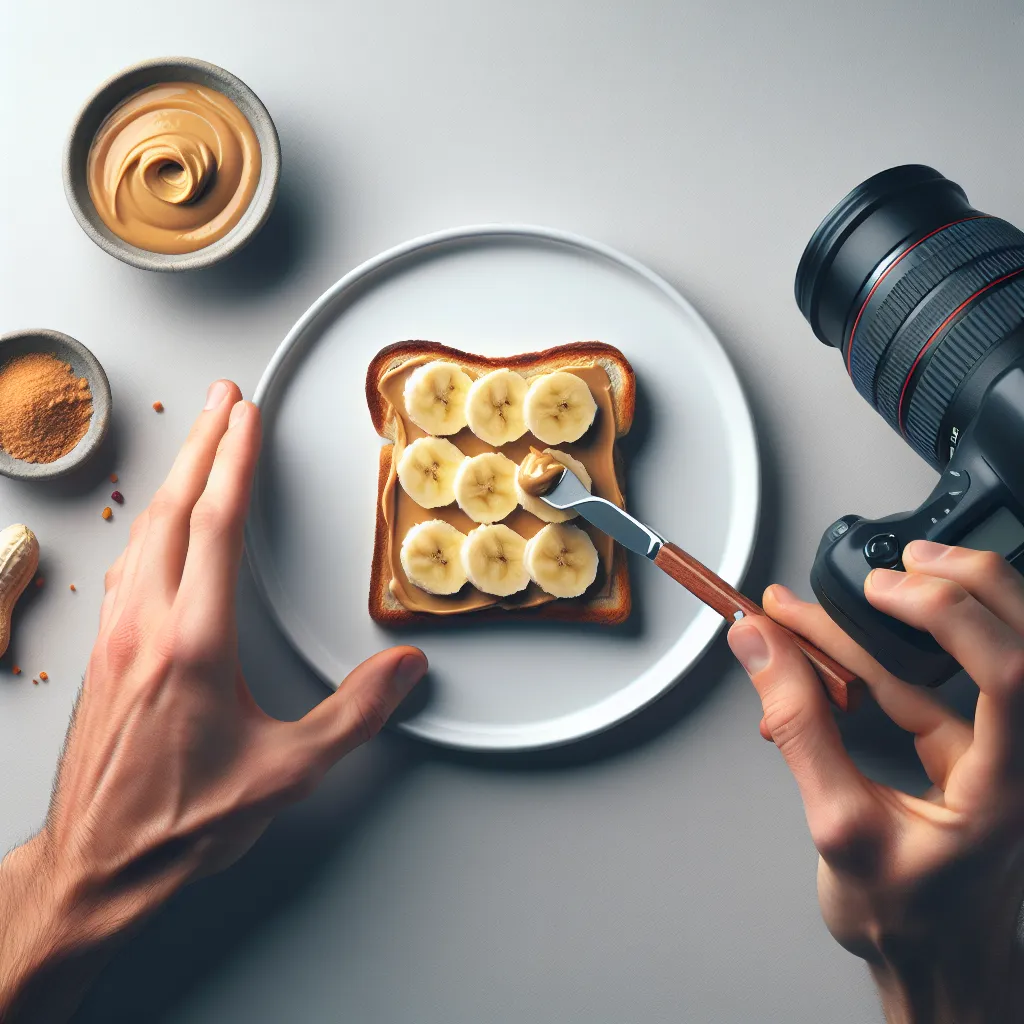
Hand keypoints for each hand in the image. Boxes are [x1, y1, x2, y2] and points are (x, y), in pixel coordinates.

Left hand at [0, 381, 425, 1022]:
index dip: (235, 462)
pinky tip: (161, 526)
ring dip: (175, 478)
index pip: (218, 527)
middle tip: (221, 399)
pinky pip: (129, 563)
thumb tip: (404, 670)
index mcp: (192, 643)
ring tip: (197, 445)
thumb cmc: (183, 822)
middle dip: (201, 444)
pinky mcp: (102, 653)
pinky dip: (153, 522)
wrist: (99, 863)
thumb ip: (354, 715)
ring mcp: (116, 636)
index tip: (246, 416)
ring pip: (144, 532)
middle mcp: (147, 626)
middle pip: (174, 510)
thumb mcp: (287, 772)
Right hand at [728, 541, 1023, 1023]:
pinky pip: (926, 689)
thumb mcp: (839, 825)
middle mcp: (1020, 758)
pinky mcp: (971, 752)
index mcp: (1012, 784)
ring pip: (963, 658)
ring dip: (895, 624)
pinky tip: (822, 649)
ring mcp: (1000, 753)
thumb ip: (800, 727)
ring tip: (822, 604)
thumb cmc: (911, 921)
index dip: (949, 614)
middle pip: (1015, 641)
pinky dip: (873, 664)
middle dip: (955, 587)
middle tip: (892, 566)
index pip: (1011, 672)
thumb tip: (763, 648)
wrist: (936, 966)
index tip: (882, 593)